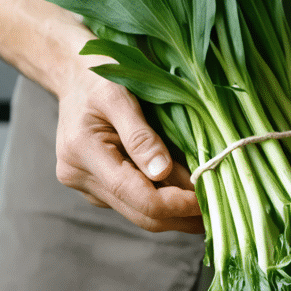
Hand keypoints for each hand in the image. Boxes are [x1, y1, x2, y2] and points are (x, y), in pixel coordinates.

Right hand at [54, 71, 203, 233]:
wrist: (72, 74)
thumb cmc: (97, 76)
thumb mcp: (119, 94)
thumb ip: (140, 135)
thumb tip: (163, 173)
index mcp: (82, 153)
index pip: (136, 195)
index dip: (175, 204)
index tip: (208, 200)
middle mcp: (80, 176)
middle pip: (140, 214)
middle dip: (181, 216)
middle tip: (219, 211)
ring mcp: (88, 186)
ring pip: (140, 214)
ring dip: (176, 213)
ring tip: (211, 205)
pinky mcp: (99, 187)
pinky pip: (135, 203)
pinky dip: (164, 201)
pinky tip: (187, 193)